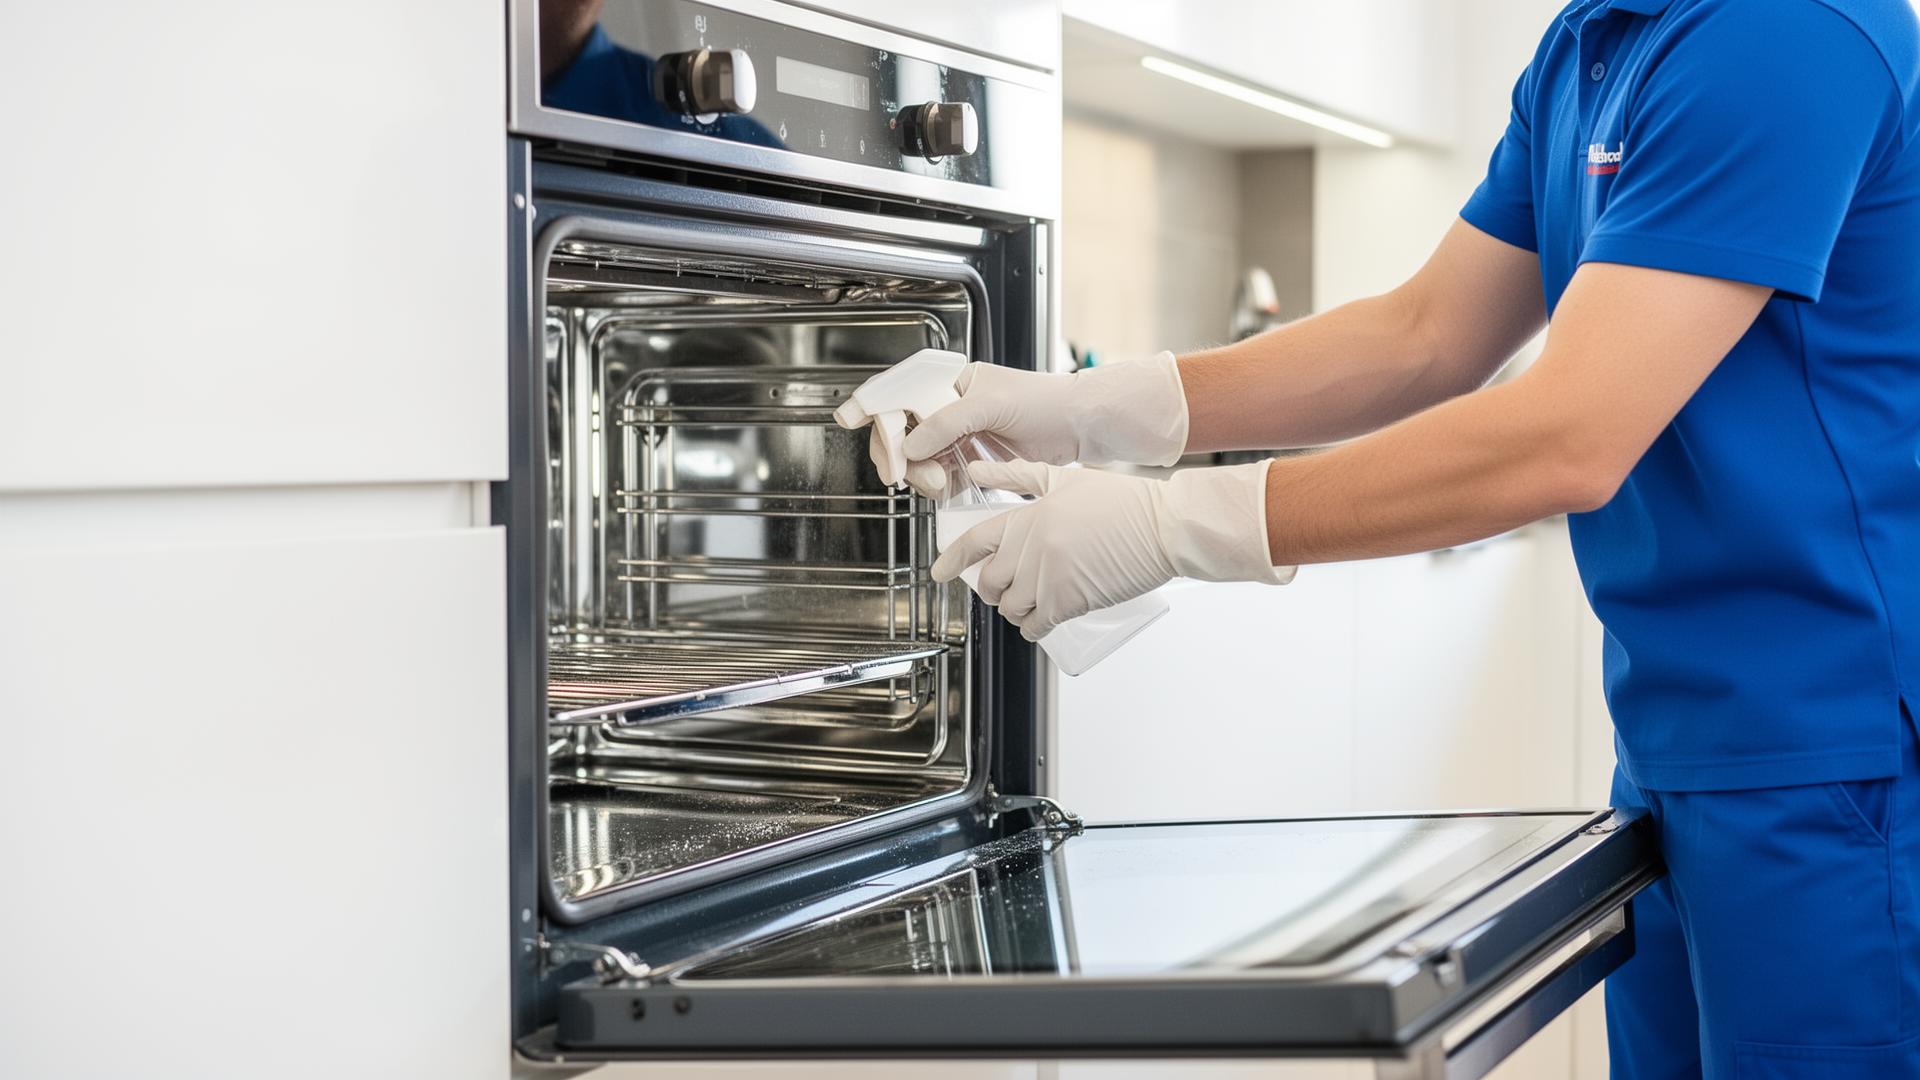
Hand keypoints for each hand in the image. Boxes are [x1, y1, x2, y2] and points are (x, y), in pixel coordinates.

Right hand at [865, 352, 1191, 494]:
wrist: (1080, 427)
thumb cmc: (1046, 402)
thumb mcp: (992, 404)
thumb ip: (947, 422)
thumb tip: (910, 444)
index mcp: (948, 382)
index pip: (899, 391)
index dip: (871, 405)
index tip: (849, 418)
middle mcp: (947, 408)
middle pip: (900, 432)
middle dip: (898, 455)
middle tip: (901, 474)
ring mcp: (956, 438)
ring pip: (917, 461)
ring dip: (922, 476)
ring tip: (945, 483)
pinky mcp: (969, 463)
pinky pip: (939, 478)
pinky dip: (939, 486)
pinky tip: (952, 487)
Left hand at [932, 459, 1293, 640]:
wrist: (1163, 527)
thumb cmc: (1123, 501)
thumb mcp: (1065, 478)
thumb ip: (1017, 475)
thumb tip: (976, 471)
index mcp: (1027, 516)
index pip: (974, 542)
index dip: (952, 560)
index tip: (939, 572)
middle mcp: (1030, 549)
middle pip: (989, 582)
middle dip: (993, 589)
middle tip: (1004, 589)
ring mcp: (1047, 579)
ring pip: (1010, 607)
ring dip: (1014, 610)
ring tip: (1029, 603)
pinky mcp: (1068, 602)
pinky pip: (1034, 626)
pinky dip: (1032, 628)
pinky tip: (1040, 623)